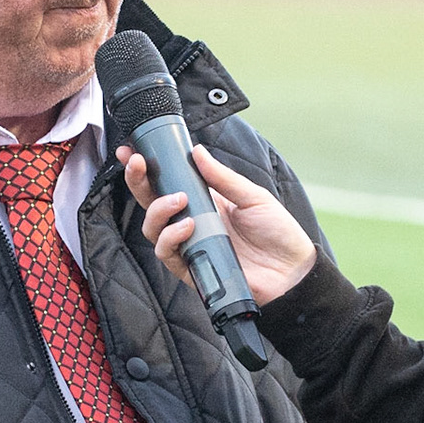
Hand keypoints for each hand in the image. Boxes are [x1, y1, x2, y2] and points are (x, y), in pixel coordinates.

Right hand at [117, 145, 317, 305]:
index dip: (146, 169)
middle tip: (139, 164)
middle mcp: (192, 223)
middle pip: (150, 204)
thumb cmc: (278, 233)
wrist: (293, 271)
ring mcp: (190, 246)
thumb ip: (222, 177)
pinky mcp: (192, 269)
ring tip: (179, 200)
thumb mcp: (253, 197)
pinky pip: (167, 254)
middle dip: (138, 182)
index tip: (131, 150)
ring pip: (152, 229)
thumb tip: (196, 151)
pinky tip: (189, 226)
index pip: (167, 183)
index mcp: (205, 202)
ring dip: (158, 210)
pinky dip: (171, 238)